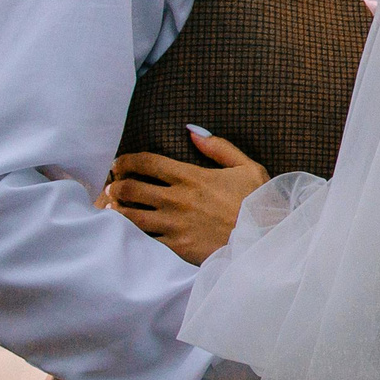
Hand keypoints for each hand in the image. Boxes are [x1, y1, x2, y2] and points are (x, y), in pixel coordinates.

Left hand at [102, 128, 270, 266]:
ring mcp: (174, 225)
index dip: (126, 161)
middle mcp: (177, 199)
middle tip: (113, 186)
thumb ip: (219, 147)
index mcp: (192, 177)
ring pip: (130, 216)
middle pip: (131, 189)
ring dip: (117, 211)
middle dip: (116, 186)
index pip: (147, 163)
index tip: (119, 164)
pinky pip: (143, 240)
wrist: (266, 240)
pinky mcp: (176, 248)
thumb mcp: (247, 167)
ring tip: (113, 209)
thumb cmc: (259, 202)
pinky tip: (125, 233)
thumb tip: (192, 131)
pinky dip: (130, 235)